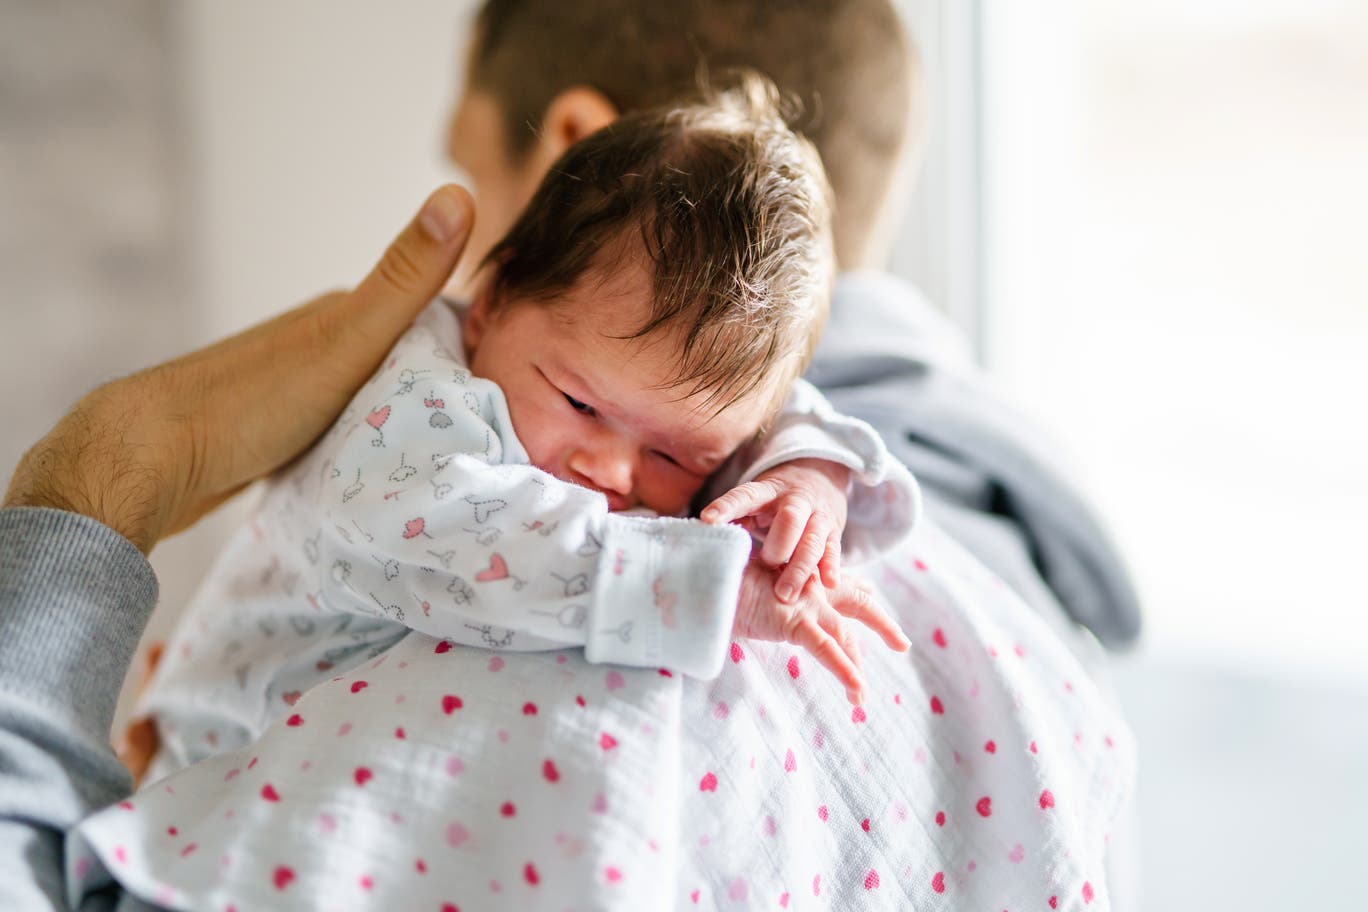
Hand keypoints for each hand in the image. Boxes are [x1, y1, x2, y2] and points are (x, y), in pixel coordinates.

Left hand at [4, 185, 473, 553]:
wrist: (149, 462)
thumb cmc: (253, 401)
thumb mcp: (347, 339)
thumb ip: (404, 278)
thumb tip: (460, 191)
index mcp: (342, 316)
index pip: (431, 318)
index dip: (477, 341)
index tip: (520, 381)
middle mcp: (318, 346)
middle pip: (403, 361)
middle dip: (447, 386)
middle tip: (497, 430)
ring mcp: (294, 391)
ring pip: (372, 400)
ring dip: (407, 419)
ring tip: (450, 456)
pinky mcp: (274, 436)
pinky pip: (341, 435)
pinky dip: (369, 447)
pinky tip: (383, 473)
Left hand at [701, 458, 850, 602]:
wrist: (820, 474)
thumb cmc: (776, 499)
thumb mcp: (756, 500)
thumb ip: (737, 517)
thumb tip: (708, 536)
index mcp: (768, 491)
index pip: (745, 495)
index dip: (726, 506)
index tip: (707, 519)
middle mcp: (795, 501)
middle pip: (790, 519)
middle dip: (779, 545)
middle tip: (766, 564)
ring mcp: (817, 515)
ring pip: (813, 540)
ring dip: (800, 567)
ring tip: (785, 594)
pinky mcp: (834, 531)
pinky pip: (834, 549)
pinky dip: (831, 566)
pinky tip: (828, 583)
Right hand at [731, 557, 909, 704]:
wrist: (698, 574)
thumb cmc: (714, 576)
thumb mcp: (743, 575)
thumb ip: (755, 582)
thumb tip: (742, 588)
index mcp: (799, 573)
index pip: (837, 581)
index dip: (857, 587)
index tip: (869, 591)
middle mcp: (808, 586)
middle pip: (857, 603)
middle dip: (881, 623)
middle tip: (901, 643)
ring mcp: (804, 603)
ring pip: (846, 635)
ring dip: (858, 665)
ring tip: (863, 695)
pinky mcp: (794, 621)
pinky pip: (826, 650)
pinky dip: (844, 671)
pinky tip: (857, 692)